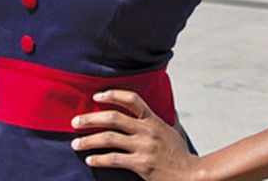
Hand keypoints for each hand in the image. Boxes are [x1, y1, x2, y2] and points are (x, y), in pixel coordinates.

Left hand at [71, 90, 200, 179]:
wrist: (193, 176)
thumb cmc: (181, 155)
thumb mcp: (173, 132)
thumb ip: (164, 120)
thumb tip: (166, 109)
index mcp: (153, 120)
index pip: (132, 99)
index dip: (112, 94)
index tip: (96, 96)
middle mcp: (147, 130)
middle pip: (113, 118)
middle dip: (90, 119)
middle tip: (74, 123)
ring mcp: (144, 147)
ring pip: (109, 139)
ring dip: (88, 141)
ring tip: (75, 144)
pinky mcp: (142, 164)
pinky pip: (114, 159)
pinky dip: (99, 159)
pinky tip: (90, 159)